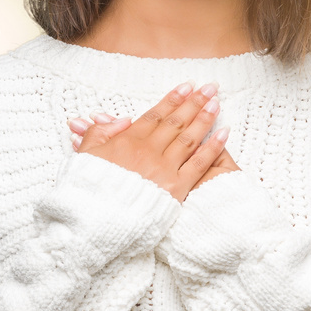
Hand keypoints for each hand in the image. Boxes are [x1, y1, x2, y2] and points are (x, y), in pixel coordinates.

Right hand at [65, 81, 232, 202]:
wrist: (95, 223)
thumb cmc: (89, 192)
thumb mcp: (86, 157)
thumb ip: (100, 133)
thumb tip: (122, 119)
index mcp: (127, 142)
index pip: (155, 115)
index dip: (172, 99)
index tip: (187, 86)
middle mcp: (149, 152)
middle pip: (176, 123)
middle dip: (194, 103)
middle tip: (209, 88)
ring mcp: (164, 170)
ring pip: (189, 138)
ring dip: (205, 119)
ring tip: (217, 103)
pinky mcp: (176, 189)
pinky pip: (199, 164)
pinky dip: (213, 147)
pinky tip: (224, 133)